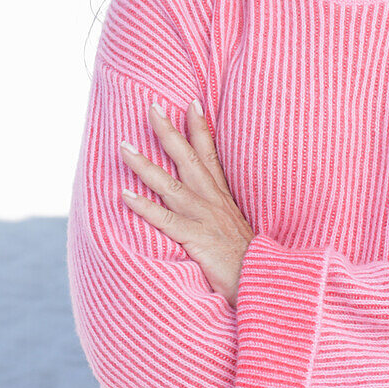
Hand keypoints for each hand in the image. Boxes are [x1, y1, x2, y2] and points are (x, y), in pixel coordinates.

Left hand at [119, 99, 254, 306]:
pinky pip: (166, 220)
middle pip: (188, 159)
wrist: (265, 284)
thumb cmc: (250, 263)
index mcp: (223, 198)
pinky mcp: (197, 240)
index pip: (211, 155)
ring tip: (123, 147)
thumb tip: (208, 208)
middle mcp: (213, 202)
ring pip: (170, 185)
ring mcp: (205, 219)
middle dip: (169, 132)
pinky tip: (125, 195)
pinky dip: (145, 207)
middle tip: (152, 106)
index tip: (192, 103)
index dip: (201, 128)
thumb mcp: (237, 230)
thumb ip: (221, 215)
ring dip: (145, 165)